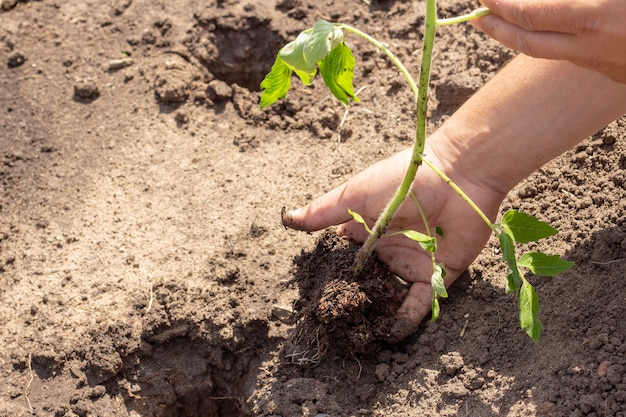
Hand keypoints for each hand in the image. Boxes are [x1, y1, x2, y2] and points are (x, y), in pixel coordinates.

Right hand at [282, 144, 505, 340]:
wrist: (457, 176)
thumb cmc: (402, 181)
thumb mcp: (355, 195)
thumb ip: (323, 211)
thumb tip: (287, 218)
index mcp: (366, 230)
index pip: (344, 259)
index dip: (331, 276)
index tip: (313, 298)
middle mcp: (388, 249)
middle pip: (367, 282)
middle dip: (353, 302)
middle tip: (335, 326)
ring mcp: (412, 262)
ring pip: (391, 296)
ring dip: (378, 314)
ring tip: (361, 335)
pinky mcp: (438, 273)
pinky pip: (421, 302)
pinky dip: (407, 318)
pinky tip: (391, 331)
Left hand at [471, 0, 625, 83]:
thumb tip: (536, 1)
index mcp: (595, 19)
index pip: (530, 15)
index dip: (500, 5)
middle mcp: (592, 49)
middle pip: (527, 43)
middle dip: (496, 28)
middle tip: (476, 16)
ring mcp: (604, 66)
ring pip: (550, 52)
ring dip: (522, 37)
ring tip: (505, 20)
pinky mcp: (617, 75)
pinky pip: (574, 55)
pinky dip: (552, 41)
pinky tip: (547, 30)